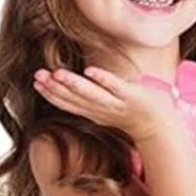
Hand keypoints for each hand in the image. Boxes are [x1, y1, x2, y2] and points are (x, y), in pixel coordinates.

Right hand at [33, 65, 177, 142]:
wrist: (159, 125)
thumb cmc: (131, 112)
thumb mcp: (105, 107)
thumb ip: (89, 98)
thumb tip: (73, 85)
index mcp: (93, 111)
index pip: (67, 103)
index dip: (51, 93)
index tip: (35, 82)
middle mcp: (101, 110)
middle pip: (74, 98)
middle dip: (54, 87)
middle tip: (37, 75)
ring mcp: (116, 104)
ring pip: (91, 94)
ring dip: (74, 84)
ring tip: (57, 73)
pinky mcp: (131, 97)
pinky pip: (116, 87)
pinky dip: (103, 80)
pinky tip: (91, 71)